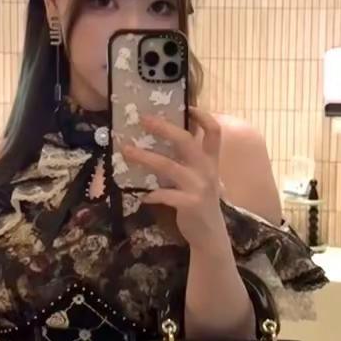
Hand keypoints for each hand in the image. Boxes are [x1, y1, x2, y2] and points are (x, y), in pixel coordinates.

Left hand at [121, 108, 229, 252]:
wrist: (210, 235)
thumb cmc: (200, 201)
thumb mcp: (200, 177)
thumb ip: (189, 159)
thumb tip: (164, 138)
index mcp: (211, 161)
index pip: (214, 132)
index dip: (203, 117)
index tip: (187, 105)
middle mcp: (207, 170)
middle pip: (186, 141)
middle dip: (165, 128)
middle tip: (144, 119)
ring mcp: (199, 187)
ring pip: (168, 166)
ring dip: (145, 157)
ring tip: (126, 150)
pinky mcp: (190, 204)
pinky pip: (166, 194)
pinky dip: (152, 194)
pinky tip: (143, 196)